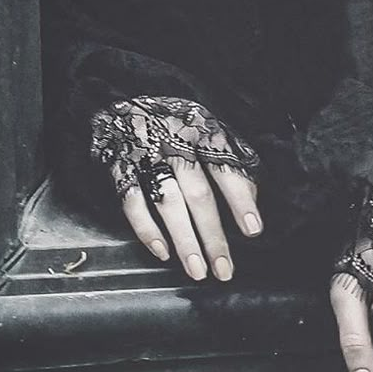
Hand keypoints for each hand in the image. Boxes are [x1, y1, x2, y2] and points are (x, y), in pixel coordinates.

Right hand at [90, 96, 262, 280]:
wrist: (123, 101)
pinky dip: (147, 229)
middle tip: (224, 269)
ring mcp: (145, 155)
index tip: (253, 230)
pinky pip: (133, 202)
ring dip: (184, 240)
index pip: (226, 168)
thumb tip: (252, 200)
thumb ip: (233, 163)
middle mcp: (174, 142)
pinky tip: (163, 252)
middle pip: (197, 194)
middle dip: (213, 236)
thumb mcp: (210, 131)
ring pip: (167, 202)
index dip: (240, 200)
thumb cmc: (178, 124)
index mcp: (202, 130)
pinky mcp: (119, 167)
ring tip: (197, 270)